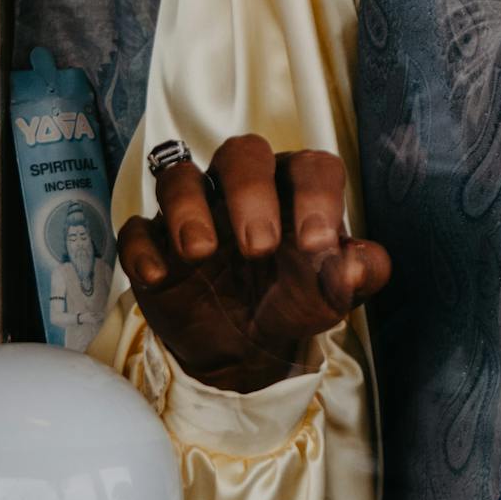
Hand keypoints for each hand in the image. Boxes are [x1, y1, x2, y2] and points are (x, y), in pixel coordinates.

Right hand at [117, 135, 390, 393]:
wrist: (245, 347)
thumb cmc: (293, 300)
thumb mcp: (329, 295)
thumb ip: (356, 276)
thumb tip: (363, 264)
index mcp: (295, 188)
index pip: (311, 166)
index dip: (317, 196)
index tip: (317, 245)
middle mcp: (243, 187)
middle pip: (242, 153)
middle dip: (249, 192)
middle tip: (258, 247)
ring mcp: (194, 210)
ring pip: (179, 175)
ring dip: (187, 207)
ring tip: (201, 253)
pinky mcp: (154, 242)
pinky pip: (137, 226)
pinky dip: (143, 246)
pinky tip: (159, 276)